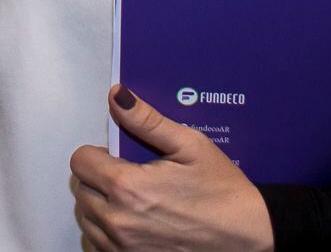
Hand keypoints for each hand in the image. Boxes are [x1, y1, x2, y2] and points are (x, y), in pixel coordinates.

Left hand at [69, 86, 273, 251]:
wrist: (249, 238)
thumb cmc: (223, 191)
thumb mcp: (190, 146)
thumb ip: (146, 120)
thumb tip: (117, 95)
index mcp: (127, 187)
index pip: (80, 161)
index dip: (98, 154)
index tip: (119, 157)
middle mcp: (117, 221)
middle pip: (81, 189)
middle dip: (99, 178)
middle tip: (130, 177)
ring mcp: (122, 248)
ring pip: (87, 219)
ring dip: (101, 207)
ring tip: (134, 202)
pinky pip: (98, 245)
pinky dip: (108, 234)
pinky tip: (133, 225)